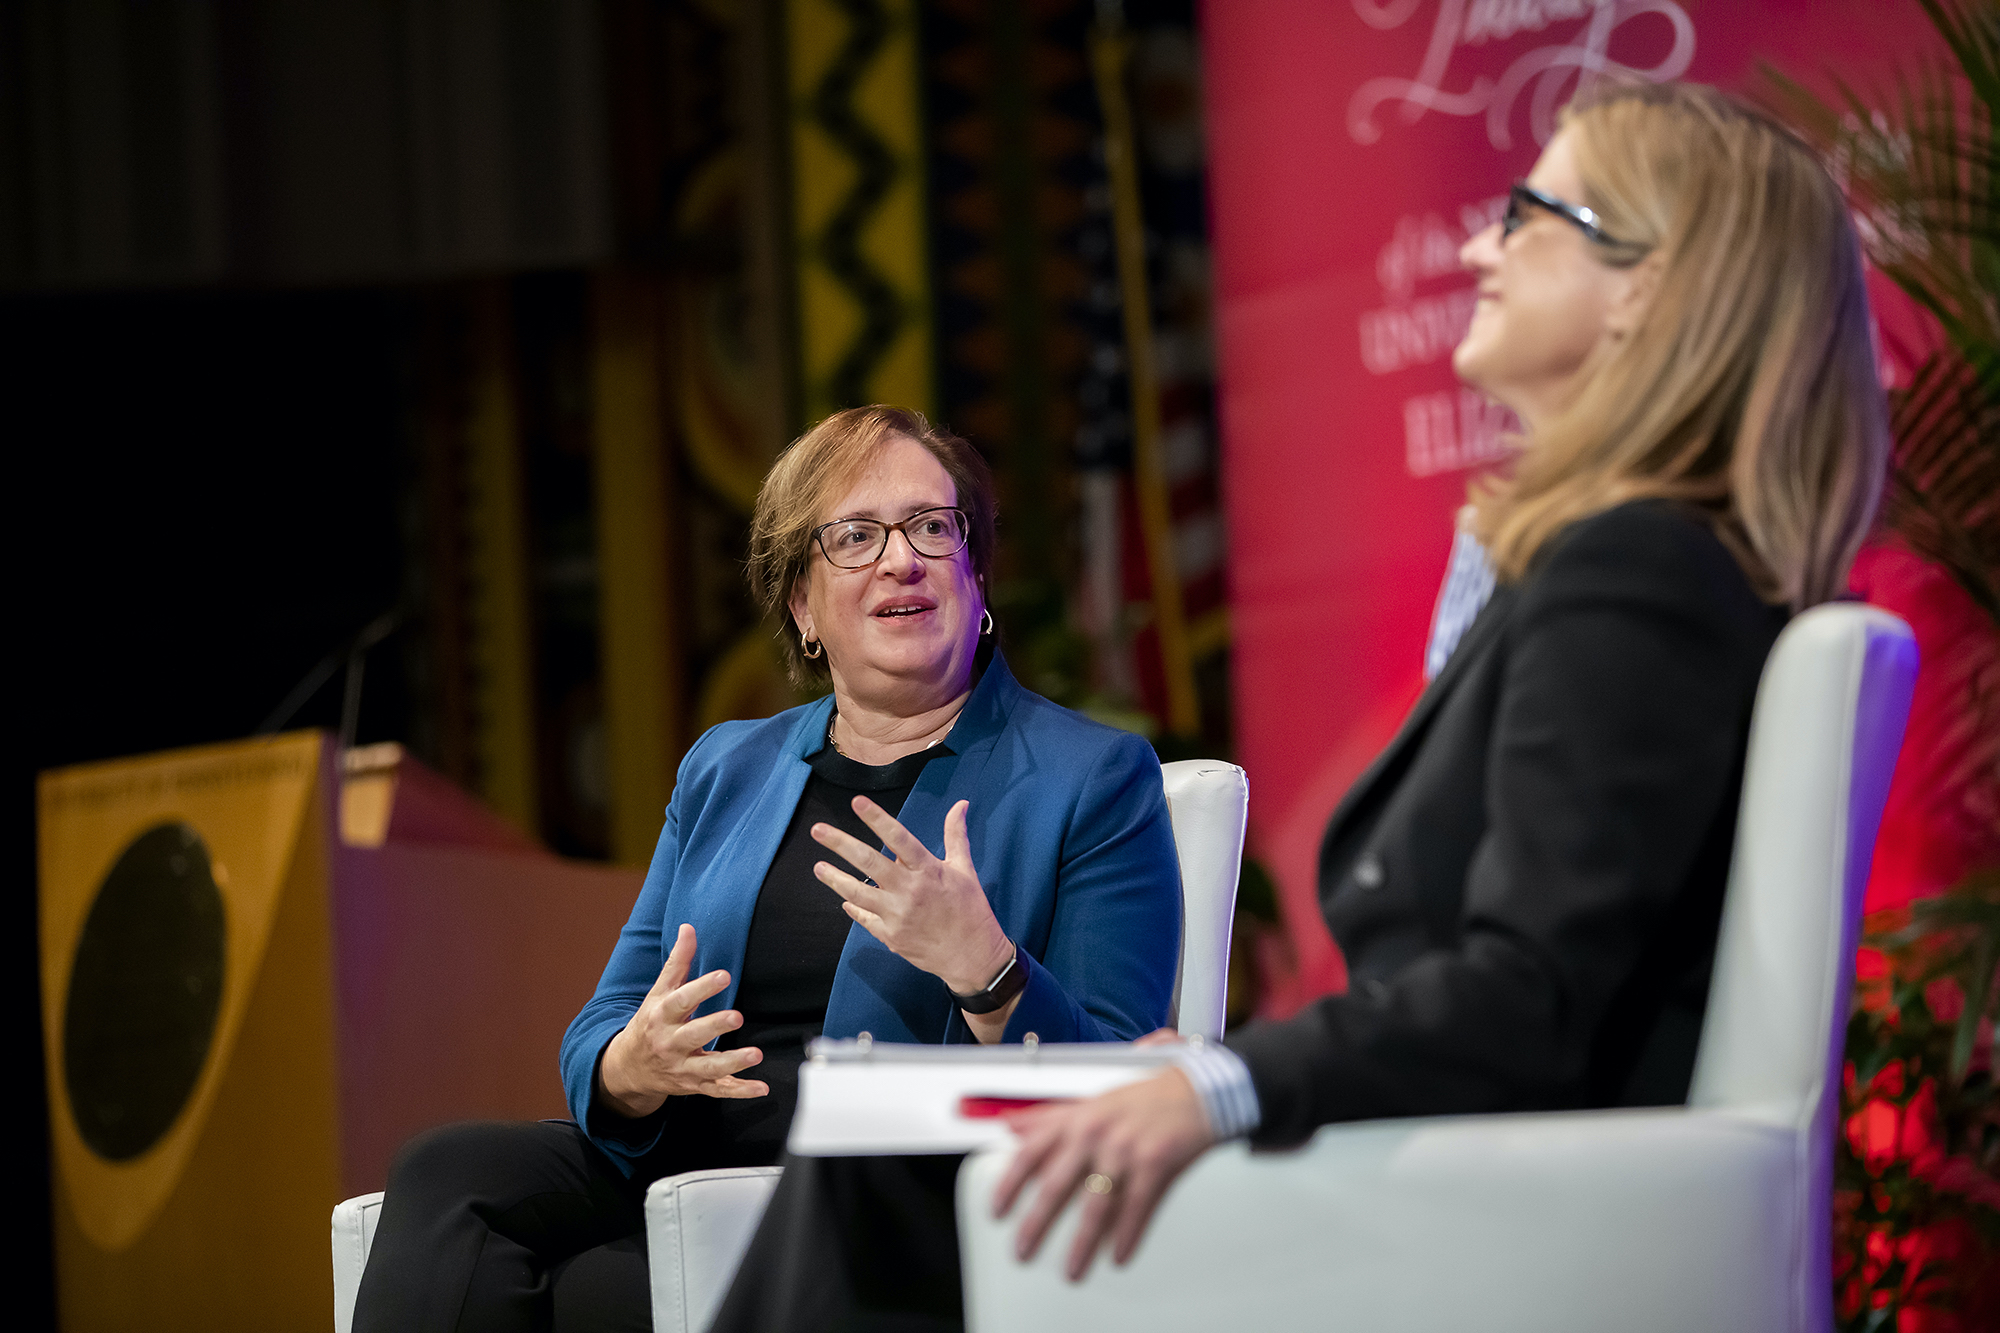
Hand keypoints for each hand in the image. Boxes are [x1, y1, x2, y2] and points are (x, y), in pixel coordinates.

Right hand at [596, 924, 767, 1117]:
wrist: (627, 1068)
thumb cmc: (649, 1023)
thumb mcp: (658, 993)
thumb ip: (677, 962)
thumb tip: (689, 928)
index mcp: (661, 1016)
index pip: (681, 1000)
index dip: (702, 988)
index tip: (723, 975)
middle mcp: (670, 1043)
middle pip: (693, 1034)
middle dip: (714, 1026)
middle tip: (736, 1016)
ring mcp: (683, 1066)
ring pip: (708, 1067)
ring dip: (732, 1062)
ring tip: (755, 1054)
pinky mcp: (695, 1085)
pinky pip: (719, 1090)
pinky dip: (740, 1090)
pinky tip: (761, 1088)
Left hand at [811, 797, 1011, 997]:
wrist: (973, 956)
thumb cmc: (970, 909)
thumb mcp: (965, 869)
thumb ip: (955, 835)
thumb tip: (959, 804)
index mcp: (929, 870)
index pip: (899, 838)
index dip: (877, 819)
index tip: (857, 802)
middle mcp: (910, 890)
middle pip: (869, 862)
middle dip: (840, 844)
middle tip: (817, 830)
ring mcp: (897, 915)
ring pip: (858, 892)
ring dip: (835, 878)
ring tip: (818, 866)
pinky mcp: (891, 936)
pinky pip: (865, 918)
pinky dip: (853, 907)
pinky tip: (843, 897)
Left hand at [991, 1068, 1215, 1279]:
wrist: (1194, 1092)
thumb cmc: (1142, 1099)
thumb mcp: (1090, 1101)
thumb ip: (1049, 1117)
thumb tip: (1012, 1125)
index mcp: (1076, 1120)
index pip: (1030, 1153)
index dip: (1010, 1184)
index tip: (998, 1211)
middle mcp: (1095, 1135)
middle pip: (1056, 1186)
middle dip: (1036, 1223)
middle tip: (1023, 1251)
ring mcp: (1125, 1150)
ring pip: (1096, 1205)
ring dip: (1082, 1244)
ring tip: (1072, 1270)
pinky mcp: (1156, 1165)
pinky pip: (1136, 1208)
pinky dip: (1126, 1236)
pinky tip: (1118, 1257)